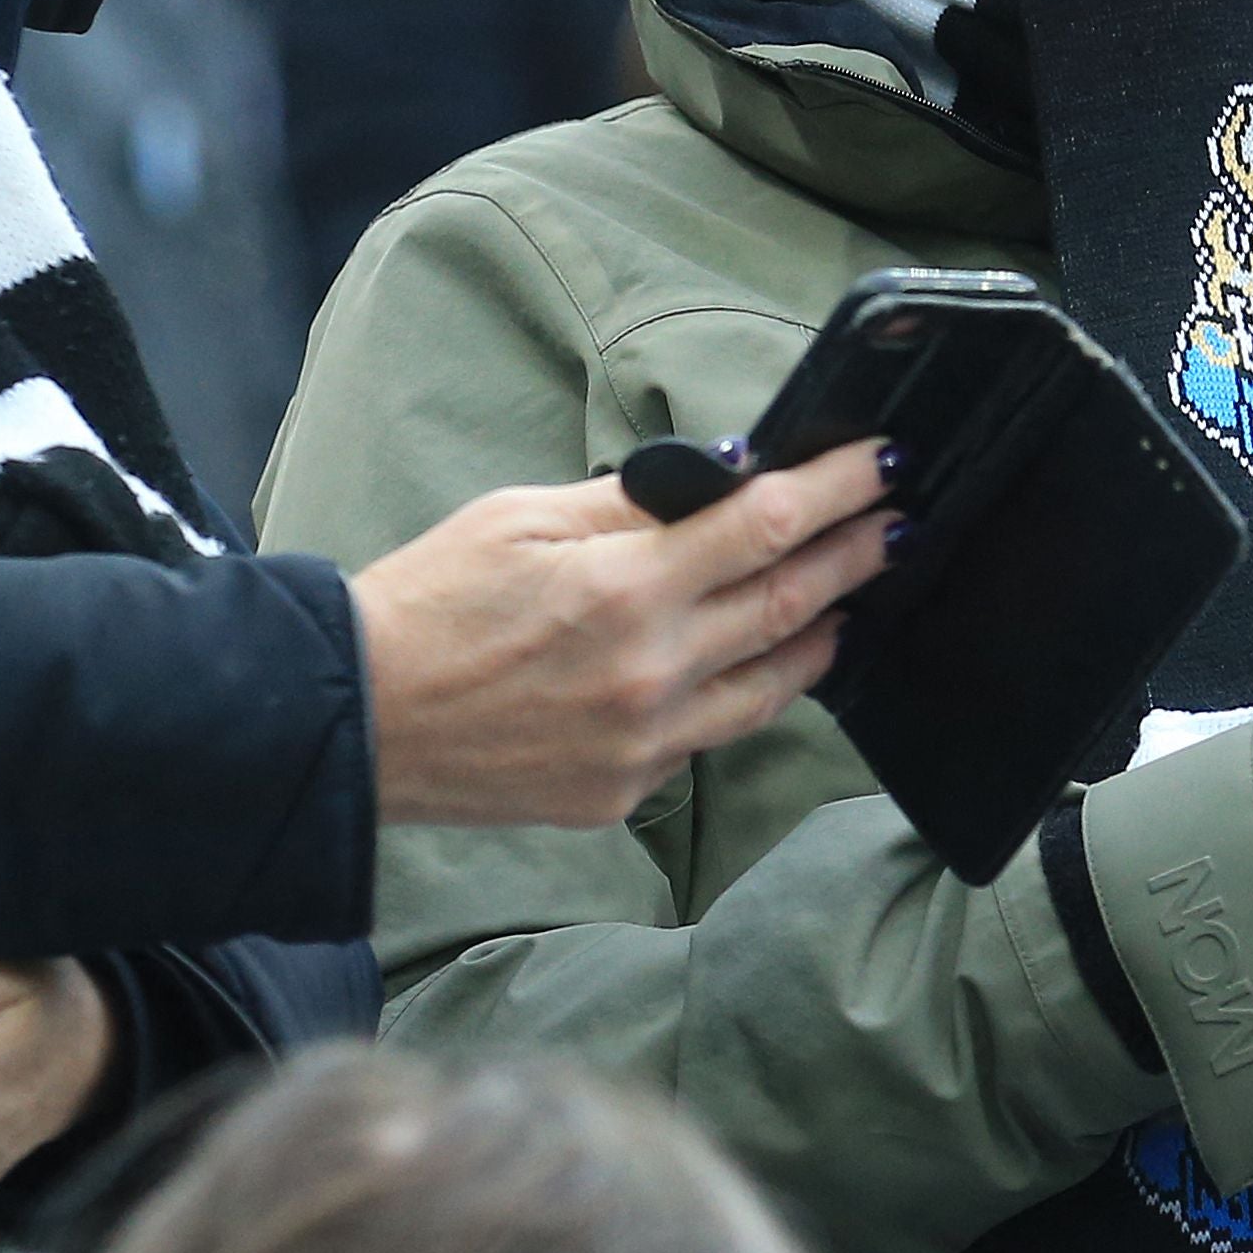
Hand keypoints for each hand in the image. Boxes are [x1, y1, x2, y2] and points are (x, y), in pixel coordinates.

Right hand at [350, 439, 896, 825]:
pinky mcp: (623, 791)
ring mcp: (643, 742)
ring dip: (824, 632)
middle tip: (896, 521)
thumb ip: (628, 504)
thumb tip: (715, 480)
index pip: (765, 525)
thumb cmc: (426, 602)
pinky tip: (767, 665)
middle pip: (789, 603)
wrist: (356, 720)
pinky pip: (712, 736)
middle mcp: (649, 672)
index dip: (837, 489)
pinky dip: (752, 693)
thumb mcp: (519, 516)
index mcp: (623, 589)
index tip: (882, 461)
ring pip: (771, 684)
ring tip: (855, 596)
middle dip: (855, 554)